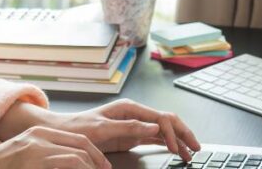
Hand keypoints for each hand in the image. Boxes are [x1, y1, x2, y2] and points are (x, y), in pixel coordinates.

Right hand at [0, 126, 111, 168]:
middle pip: (81, 146)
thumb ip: (46, 156)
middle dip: (97, 162)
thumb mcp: (26, 154)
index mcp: (40, 133)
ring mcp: (36, 150)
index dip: (95, 153)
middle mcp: (40, 137)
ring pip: (77, 158)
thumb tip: (69, 162)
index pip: (78, 139)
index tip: (103, 165)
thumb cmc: (0, 167)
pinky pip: (65, 164)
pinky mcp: (34, 162)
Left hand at [44, 99, 200, 161]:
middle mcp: (135, 113)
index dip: (172, 133)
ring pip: (165, 130)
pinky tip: (177, 151)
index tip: (176, 149)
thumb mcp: (103, 128)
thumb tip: (153, 127)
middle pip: (167, 121)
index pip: (160, 118)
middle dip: (183, 134)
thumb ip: (129, 127)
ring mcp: (136, 124)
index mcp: (130, 108)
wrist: (66, 132)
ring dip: (179, 140)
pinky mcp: (133, 134)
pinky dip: (168, 144)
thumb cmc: (80, 127)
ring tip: (190, 154)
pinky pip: (156, 138)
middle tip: (195, 149)